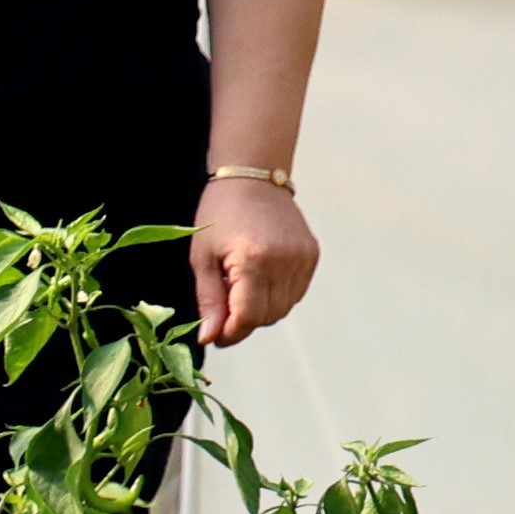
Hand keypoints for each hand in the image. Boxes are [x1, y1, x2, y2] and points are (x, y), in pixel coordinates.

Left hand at [192, 173, 317, 345]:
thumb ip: (209, 300)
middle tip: (222, 312)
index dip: (230, 333)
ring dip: (261, 311)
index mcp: (254, 260)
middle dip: (243, 323)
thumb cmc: (220, 214)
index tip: (215, 336)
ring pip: (283, 308)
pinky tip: (258, 280)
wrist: (253, 177)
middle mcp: (285, 261)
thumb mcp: (202, 258)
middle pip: (267, 316)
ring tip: (239, 290)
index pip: (248, 316)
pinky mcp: (312, 255)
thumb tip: (209, 336)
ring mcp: (303, 258)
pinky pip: (295, 292)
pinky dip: (277, 296)